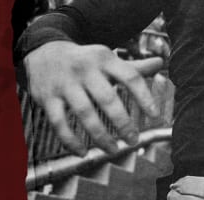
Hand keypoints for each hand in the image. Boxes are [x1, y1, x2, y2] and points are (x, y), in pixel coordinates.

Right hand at [23, 41, 159, 155]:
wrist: (43, 52)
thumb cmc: (85, 61)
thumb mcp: (107, 59)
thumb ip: (133, 67)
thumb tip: (160, 63)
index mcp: (104, 59)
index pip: (129, 76)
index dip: (144, 96)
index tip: (155, 116)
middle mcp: (85, 69)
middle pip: (107, 98)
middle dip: (122, 122)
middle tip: (133, 140)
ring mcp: (65, 83)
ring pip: (84, 113)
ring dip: (100, 135)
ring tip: (113, 150)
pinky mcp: (47, 98)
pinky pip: (59, 123)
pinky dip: (70, 140)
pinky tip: (82, 152)